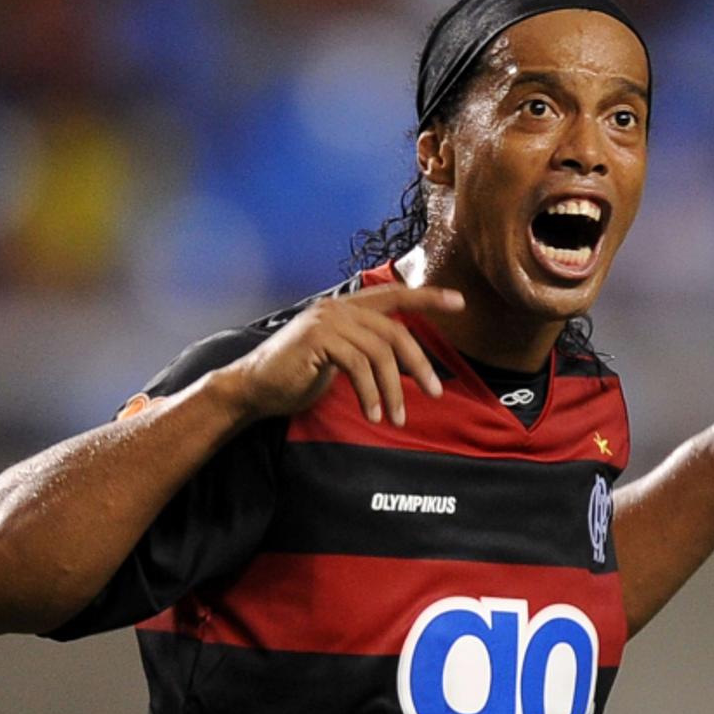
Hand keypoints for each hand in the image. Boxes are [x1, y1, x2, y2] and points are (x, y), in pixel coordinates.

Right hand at [234, 284, 464, 426]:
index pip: (394, 295)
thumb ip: (365, 350)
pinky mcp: (317, 339)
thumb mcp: (338, 358)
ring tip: (397, 417)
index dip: (428, 297)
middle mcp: (338, 308)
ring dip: (394, 389)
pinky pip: (358, 365)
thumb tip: (402, 363)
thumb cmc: (296, 377)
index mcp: (346, 307)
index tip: (459, 302)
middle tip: (435, 392)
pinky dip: (371, 393)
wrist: (254, 388)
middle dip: (419, 364)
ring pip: (379, 352)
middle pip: (395, 331)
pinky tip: (373, 413)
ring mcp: (326, 321)